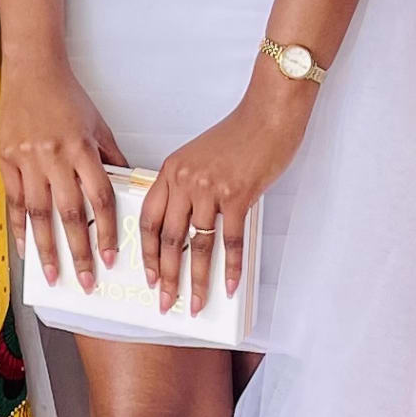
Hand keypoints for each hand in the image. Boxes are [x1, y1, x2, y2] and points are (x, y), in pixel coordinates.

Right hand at [0, 60, 126, 288]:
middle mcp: (55, 156)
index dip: (106, 231)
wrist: (31, 70)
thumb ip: (111, 157)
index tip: (110, 258)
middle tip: (85, 281)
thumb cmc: (68, 96)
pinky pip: (15, 200)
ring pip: (39, 213)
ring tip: (53, 274)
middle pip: (70, 213)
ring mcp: (28, 159)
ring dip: (46, 248)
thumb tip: (127, 187)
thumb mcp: (98, 124)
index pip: (99, 198)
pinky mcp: (6, 160)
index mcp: (82, 148)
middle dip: (79, 251)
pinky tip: (24, 248)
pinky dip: (19, 227)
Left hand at [138, 77, 305, 310]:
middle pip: (168, 238)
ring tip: (195, 303)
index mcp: (171, 170)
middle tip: (166, 302)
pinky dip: (231, 267)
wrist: (268, 114)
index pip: (149, 218)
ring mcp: (210, 189)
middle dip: (166, 276)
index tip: (149, 276)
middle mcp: (184, 180)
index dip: (147, 252)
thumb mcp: (200, 156)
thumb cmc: (240, 133)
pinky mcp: (237, 195)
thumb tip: (191, 224)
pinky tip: (230, 285)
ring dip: (196, 279)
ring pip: (197, 245)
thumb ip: (189, 186)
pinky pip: (230, 240)